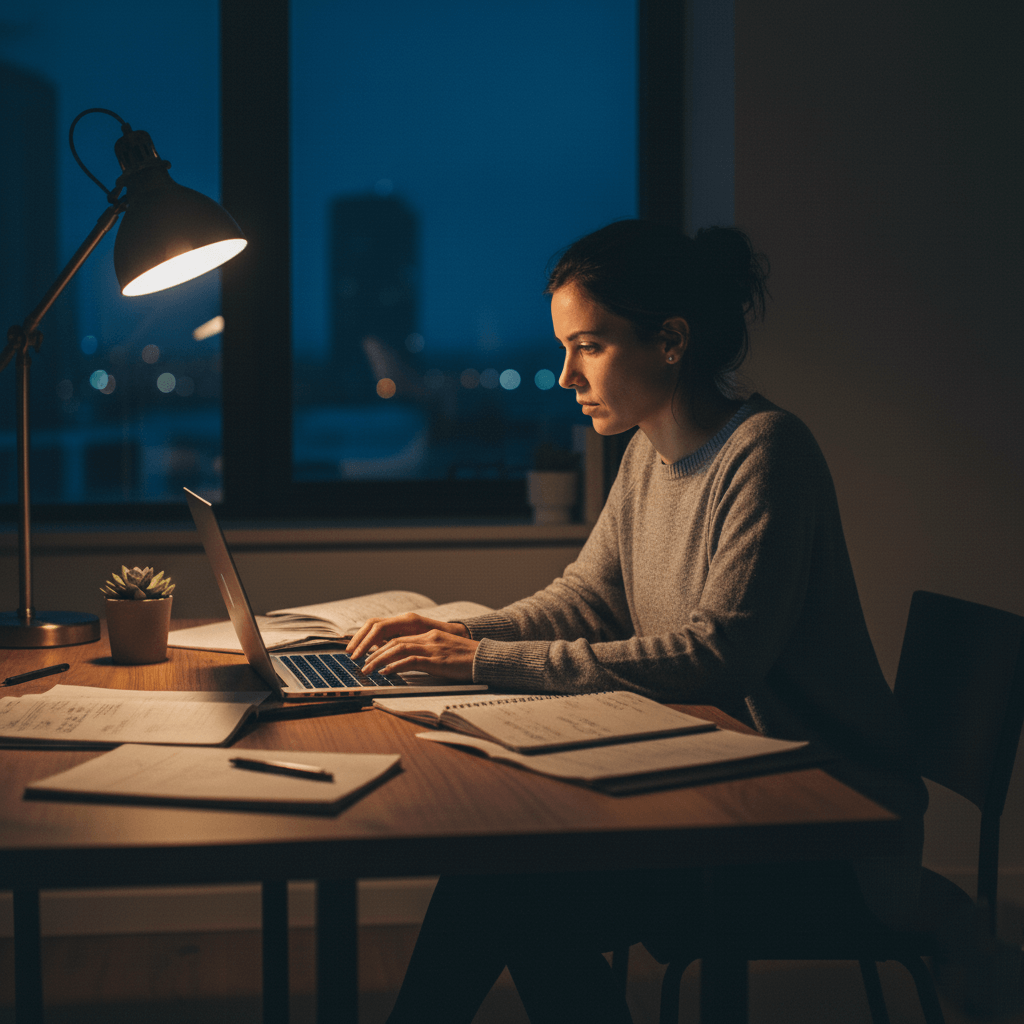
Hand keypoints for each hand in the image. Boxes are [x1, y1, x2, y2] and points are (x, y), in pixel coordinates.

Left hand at [347, 614, 476, 679]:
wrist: (487, 659)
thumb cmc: (469, 660)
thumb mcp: (447, 654)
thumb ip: (430, 655)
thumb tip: (411, 664)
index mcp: (430, 635)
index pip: (399, 638)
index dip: (381, 646)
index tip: (368, 656)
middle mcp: (428, 638)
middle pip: (394, 641)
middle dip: (374, 652)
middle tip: (361, 663)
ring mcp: (432, 648)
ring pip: (397, 649)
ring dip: (379, 660)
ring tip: (367, 670)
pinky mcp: (436, 660)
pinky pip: (410, 661)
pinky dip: (394, 666)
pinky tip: (385, 673)